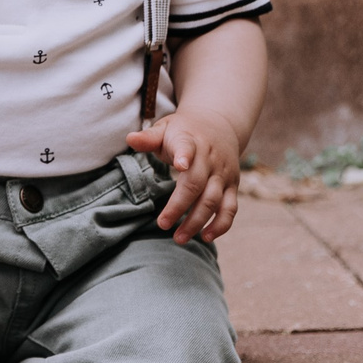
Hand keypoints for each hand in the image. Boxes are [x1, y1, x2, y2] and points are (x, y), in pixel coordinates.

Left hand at [128, 108, 243, 243]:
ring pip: (213, 200)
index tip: (179, 165)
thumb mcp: (165, 128)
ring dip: (197, 221)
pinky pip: (230, 208)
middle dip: (180, 206)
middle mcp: (210, 159)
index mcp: (190, 142)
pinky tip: (205, 237)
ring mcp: (223, 174)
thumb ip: (149, 137)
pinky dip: (221, 225)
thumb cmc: (184, 131)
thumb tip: (129, 139)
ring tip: (179, 238)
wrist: (219, 123)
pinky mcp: (232, 186)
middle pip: (196, 184)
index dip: (183, 156)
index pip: (187, 148)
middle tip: (162, 225)